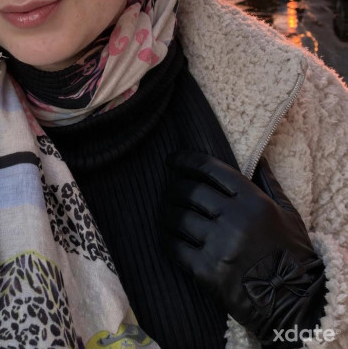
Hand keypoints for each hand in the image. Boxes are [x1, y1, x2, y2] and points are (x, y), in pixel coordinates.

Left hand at [160, 151, 325, 345]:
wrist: (296, 303)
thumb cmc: (293, 255)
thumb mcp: (288, 214)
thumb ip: (268, 184)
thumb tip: (257, 160)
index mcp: (253, 201)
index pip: (211, 170)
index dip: (186, 161)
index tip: (172, 160)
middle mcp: (234, 219)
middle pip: (191, 191)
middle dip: (174, 187)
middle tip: (169, 188)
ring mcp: (220, 245)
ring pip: (179, 217)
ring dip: (167, 211)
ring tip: (166, 210)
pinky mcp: (207, 272)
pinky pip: (175, 247)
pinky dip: (166, 238)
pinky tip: (166, 234)